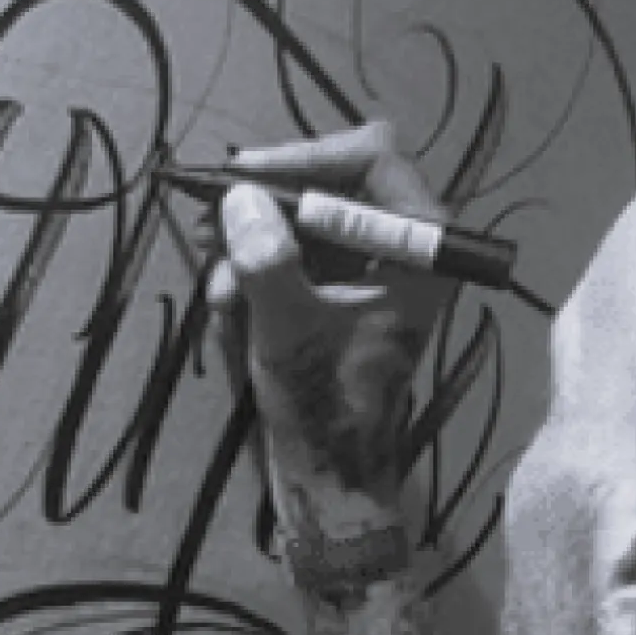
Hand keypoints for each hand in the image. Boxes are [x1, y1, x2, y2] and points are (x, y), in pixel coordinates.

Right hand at [202, 121, 449, 527]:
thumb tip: (239, 198)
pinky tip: (227, 301)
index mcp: (424, 248)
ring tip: (218, 285)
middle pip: (332, 183)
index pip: (373, 160)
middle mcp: (406, 246)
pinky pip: (297, 252)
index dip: (304, 158)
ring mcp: (372, 267)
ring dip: (254, 242)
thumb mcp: (288, 328)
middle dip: (268, 205)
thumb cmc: (325, 406)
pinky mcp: (343, 289)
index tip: (243, 176)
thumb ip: (266, 258)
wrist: (331, 476)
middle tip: (211, 219)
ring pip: (305, 218)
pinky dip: (259, 268)